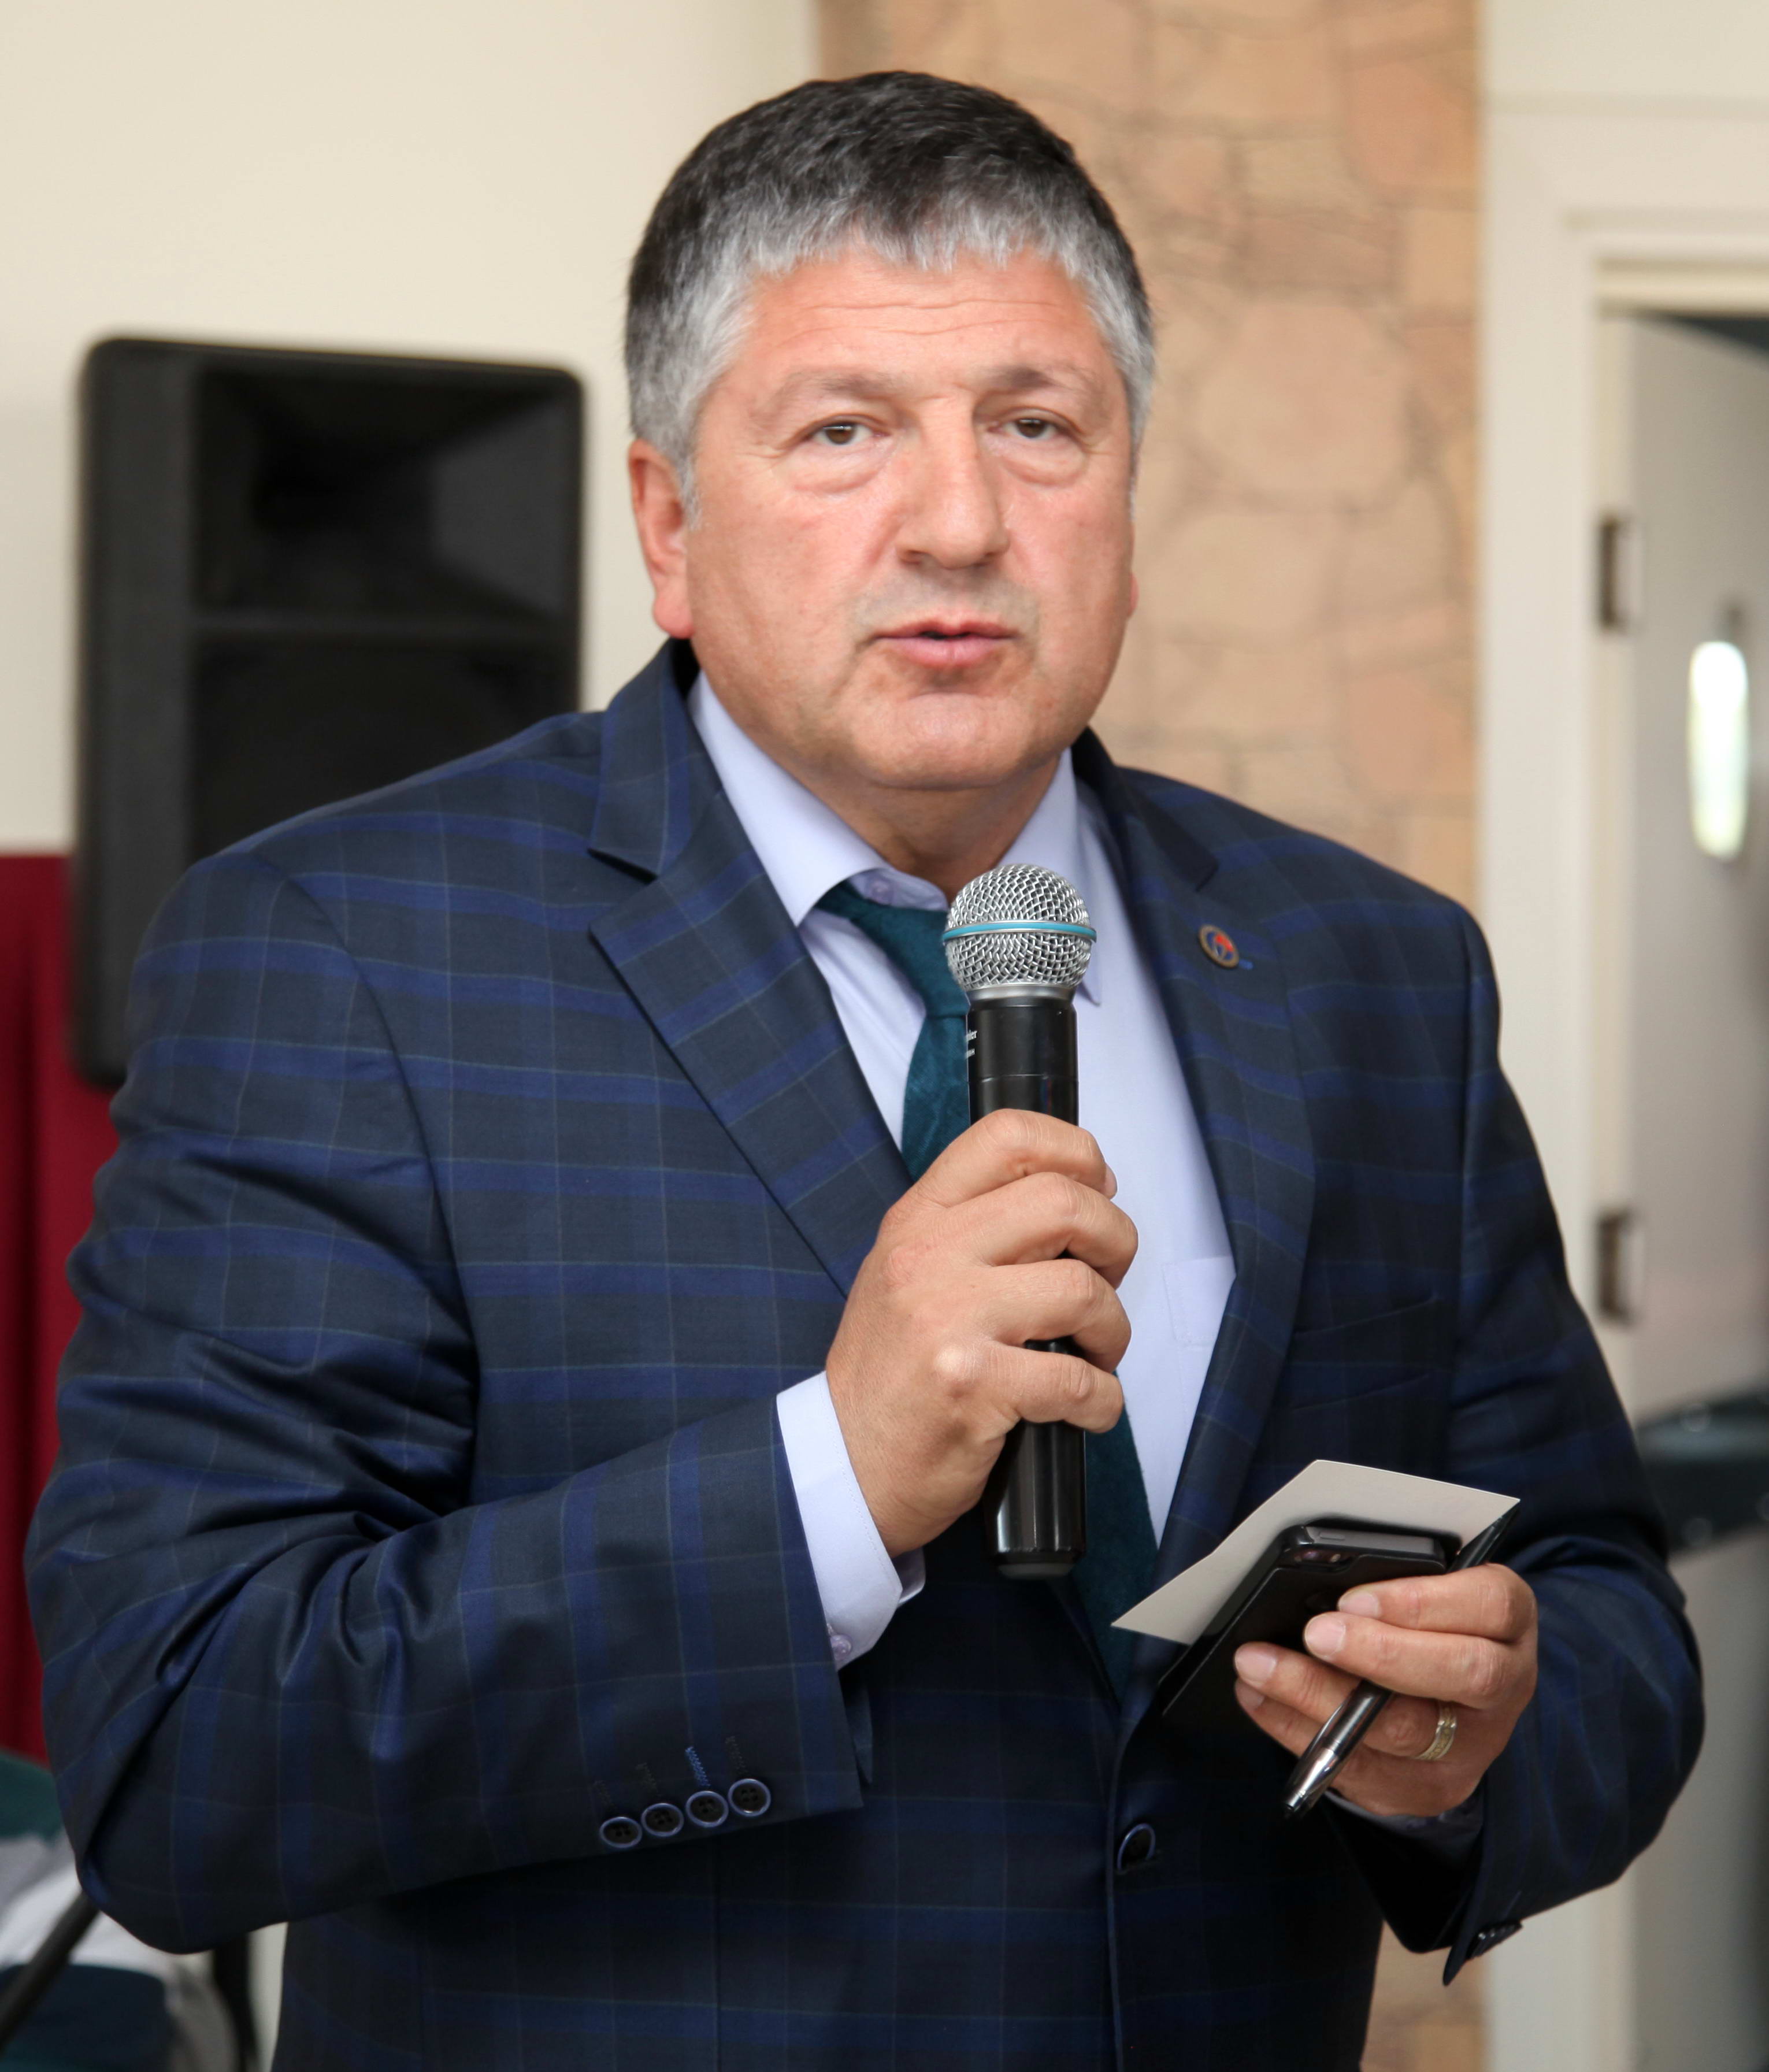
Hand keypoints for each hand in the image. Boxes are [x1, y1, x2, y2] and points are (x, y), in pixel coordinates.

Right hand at [826, 1108, 1136, 1556]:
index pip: (1007, 1136)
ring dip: (1112, 1330)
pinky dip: (1102, 1401)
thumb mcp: (910, 1271)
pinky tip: (1084, 1409)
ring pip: (1082, 1290)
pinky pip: (1078, 1380)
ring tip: (1094, 1354)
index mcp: (918, 1218)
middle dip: (1115, 1242)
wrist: (842, 1460)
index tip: (1097, 1189)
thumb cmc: (890, 1370)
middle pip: (1064, 1202)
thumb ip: (976, 1227)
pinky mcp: (970, 1385)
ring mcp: (947, 1318)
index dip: (1074, 1151)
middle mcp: (929, 1256)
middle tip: (1106, 1280)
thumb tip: (1079, 1196)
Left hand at [1231, 1565, 1538, 1817]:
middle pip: (1461, 1673)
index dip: (1422, 1602)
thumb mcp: (1431, 1585)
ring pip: (1401, 1731)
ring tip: (1258, 1664)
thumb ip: (1398, 1575)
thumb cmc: (1428, 1621)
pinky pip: (1359, 1768)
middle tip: (1315, 1634)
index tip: (1353, 1599)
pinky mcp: (1424, 1789)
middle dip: (1379, 1653)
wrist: (1451, 1703)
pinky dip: (1297, 1729)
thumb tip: (1323, 1569)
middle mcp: (1504, 1689)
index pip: (1491, 1605)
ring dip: (1318, 1695)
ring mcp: (1468, 1748)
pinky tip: (1258, 1697)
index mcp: (1509, 1623)